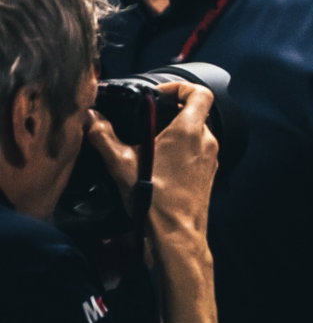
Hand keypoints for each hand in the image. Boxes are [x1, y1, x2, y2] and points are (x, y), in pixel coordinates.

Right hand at [89, 82, 218, 235]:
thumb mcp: (121, 164)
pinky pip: (197, 152)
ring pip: (196, 133)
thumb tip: (91, 118)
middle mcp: (206, 142)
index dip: (181, 87)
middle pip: (196, 112)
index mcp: (190, 131)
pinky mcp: (209, 173)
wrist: (176, 235)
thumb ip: (103, 136)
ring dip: (175, 132)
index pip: (200, 93)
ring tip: (149, 144)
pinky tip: (159, 164)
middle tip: (148, 119)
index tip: (161, 93)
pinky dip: (181, 150)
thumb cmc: (155, 200)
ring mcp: (211, 158)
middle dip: (172, 111)